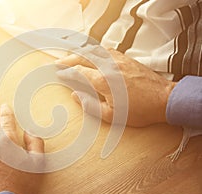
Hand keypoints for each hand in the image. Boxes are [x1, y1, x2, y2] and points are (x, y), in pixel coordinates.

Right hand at [56, 46, 175, 126]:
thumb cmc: (139, 110)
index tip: (60, 73)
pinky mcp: (126, 58)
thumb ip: (90, 105)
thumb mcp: (112, 115)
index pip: (78, 71)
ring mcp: (118, 60)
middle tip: (59, 62)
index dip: (67, 72)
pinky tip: (93, 54)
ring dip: (80, 52)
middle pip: (83, 57)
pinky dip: (95, 50)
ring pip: (94, 50)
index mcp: (103, 80)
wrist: (163, 99)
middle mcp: (109, 66)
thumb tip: (76, 96)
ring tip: (72, 56)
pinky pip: (106, 49)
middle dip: (69, 58)